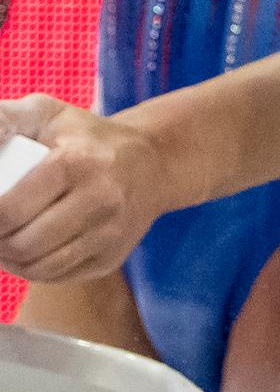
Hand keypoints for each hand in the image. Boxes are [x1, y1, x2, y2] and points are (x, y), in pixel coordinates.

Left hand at [0, 94, 165, 280]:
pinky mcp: (111, 258)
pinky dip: (33, 270)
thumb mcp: (49, 114)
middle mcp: (99, 199)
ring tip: (6, 240)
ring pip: (39, 267)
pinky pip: (57, 277)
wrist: (153, 162)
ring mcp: (108, 233)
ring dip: (10, 260)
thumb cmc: (88, 138)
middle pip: (24, 244)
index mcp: (77, 162)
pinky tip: (28, 251)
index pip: (10, 209)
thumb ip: (6, 119)